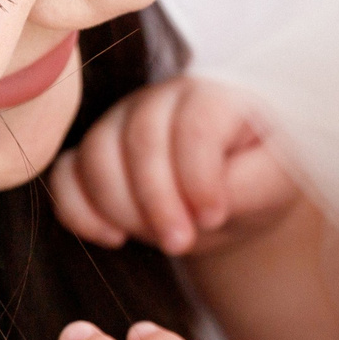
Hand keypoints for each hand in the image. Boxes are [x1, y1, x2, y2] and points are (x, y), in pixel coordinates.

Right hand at [50, 75, 303, 256]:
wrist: (233, 191)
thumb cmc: (257, 179)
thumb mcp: (273, 184)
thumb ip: (248, 187)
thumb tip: (205, 203)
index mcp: (217, 95)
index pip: (195, 125)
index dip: (198, 177)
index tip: (214, 218)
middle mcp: (164, 98)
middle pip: (140, 137)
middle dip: (157, 200)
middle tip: (182, 243)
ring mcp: (121, 120)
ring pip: (96, 153)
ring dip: (121, 208)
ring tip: (162, 240)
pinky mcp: (93, 150)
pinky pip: (65, 174)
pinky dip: (79, 210)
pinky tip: (114, 238)